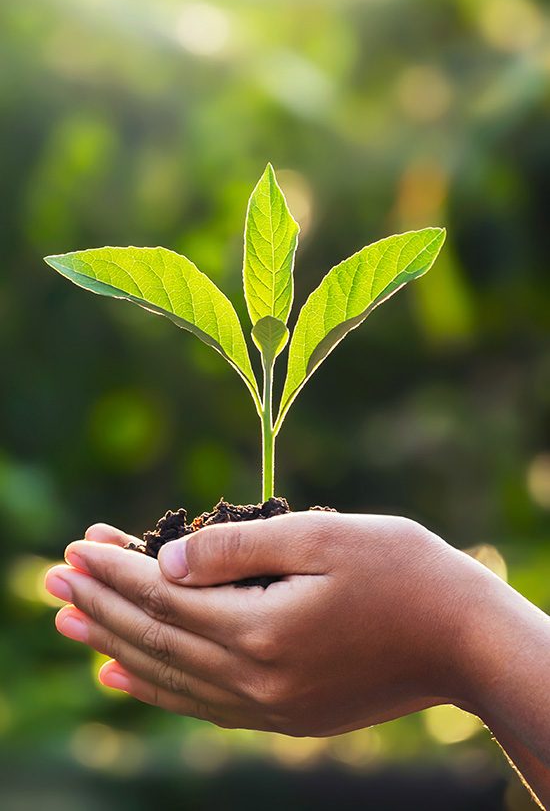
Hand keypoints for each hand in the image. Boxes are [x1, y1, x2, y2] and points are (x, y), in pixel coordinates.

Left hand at [45, 513, 481, 734]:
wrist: (465, 639)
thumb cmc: (402, 571)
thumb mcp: (322, 536)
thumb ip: (239, 549)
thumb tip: (166, 560)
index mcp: (262, 629)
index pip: (163, 597)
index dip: (115, 570)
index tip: (75, 547)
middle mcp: (256, 679)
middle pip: (155, 638)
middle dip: (100, 606)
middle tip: (52, 580)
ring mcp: (270, 705)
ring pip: (170, 675)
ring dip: (114, 646)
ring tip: (69, 627)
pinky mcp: (286, 716)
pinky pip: (201, 704)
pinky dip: (156, 688)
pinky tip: (123, 678)